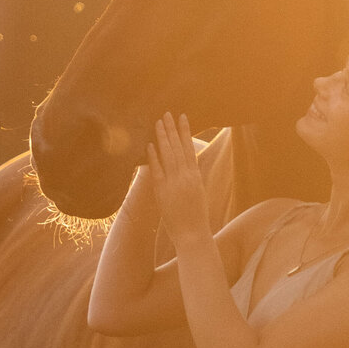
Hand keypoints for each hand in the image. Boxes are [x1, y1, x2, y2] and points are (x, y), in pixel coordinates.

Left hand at [146, 113, 209, 246]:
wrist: (193, 234)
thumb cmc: (196, 216)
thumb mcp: (198, 192)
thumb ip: (192, 177)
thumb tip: (189, 164)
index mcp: (195, 175)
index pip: (189, 147)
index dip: (185, 131)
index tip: (182, 117)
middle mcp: (185, 176)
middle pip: (178, 147)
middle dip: (172, 129)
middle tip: (167, 113)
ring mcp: (174, 183)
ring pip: (168, 155)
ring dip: (163, 137)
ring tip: (159, 122)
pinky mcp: (162, 192)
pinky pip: (157, 171)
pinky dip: (153, 157)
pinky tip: (150, 144)